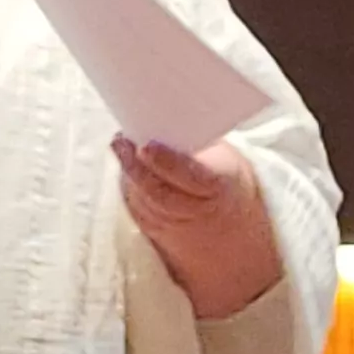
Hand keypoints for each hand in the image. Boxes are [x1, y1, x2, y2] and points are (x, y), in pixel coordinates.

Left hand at [114, 138, 278, 318]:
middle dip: (137, 168)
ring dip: (129, 176)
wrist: (232, 221)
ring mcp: (180, 226)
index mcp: (218, 187)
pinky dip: (129, 190)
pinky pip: (140, 213)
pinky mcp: (162, 233)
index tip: (147, 145)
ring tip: (120, 148)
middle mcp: (199, 211)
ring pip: (147, 204)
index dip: (167, 163)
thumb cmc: (224, 176)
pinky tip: (124, 169)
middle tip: (122, 142)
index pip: (191, 178)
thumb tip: (162, 121)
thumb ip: (197, 143)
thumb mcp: (224, 156)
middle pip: (161, 194)